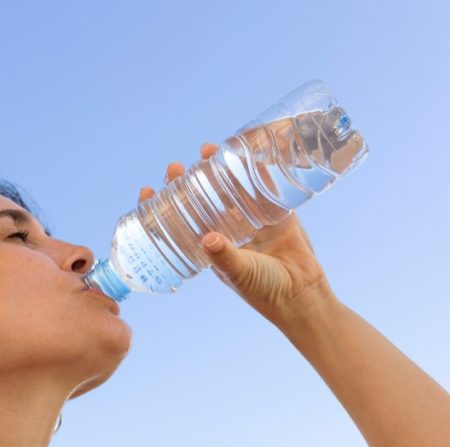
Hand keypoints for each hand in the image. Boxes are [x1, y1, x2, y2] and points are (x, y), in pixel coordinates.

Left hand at [139, 142, 335, 325]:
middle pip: (202, 199)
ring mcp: (252, 219)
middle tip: (175, 167)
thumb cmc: (264, 290)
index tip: (148, 192)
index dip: (163, 207)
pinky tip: (245, 152)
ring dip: (217, 169)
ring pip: (230, 188)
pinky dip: (256, 169)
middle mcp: (229, 229)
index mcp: (212, 246)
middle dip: (187, 182)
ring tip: (205, 151)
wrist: (301, 293)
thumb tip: (207, 239)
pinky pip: (264, 186)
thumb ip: (225, 256)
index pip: (180, 222)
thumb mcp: (239, 273)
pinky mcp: (277, 212)